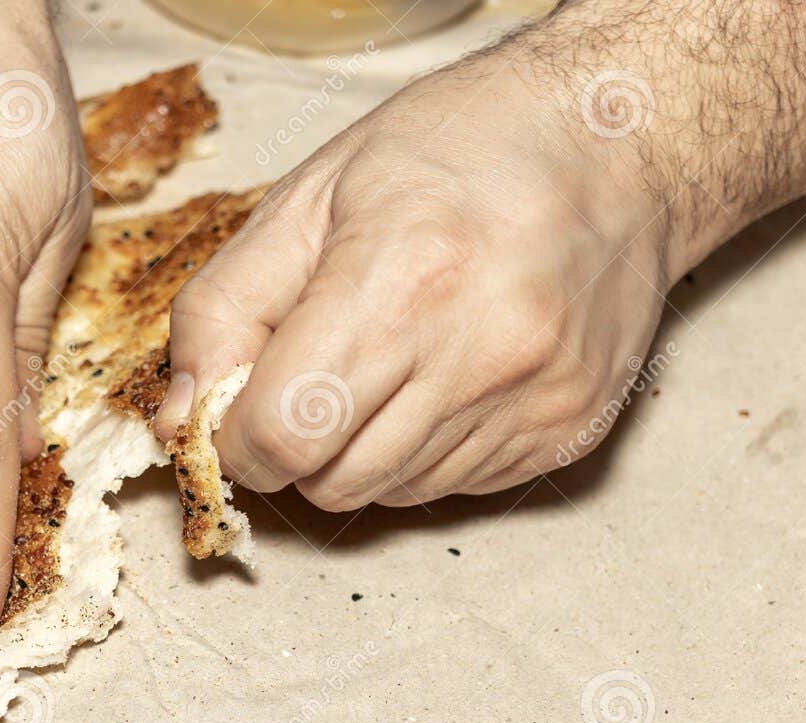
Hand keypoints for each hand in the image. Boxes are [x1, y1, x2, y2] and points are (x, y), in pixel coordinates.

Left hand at [157, 50, 677, 508]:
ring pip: (388, 496)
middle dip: (296, 448)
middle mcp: (478, 353)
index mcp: (402, 278)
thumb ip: (224, 310)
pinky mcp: (569, 433)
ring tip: (392, 359)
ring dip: (360, 450)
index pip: (282, 436)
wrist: (624, 143)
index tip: (240, 409)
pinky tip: (447, 374)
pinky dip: (424, 449)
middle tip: (312, 378)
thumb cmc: (462, 147)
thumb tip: (180, 418)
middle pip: (330, 483)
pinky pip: (453, 488)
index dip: (239, 439)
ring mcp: (534, 402)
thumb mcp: (312, 196)